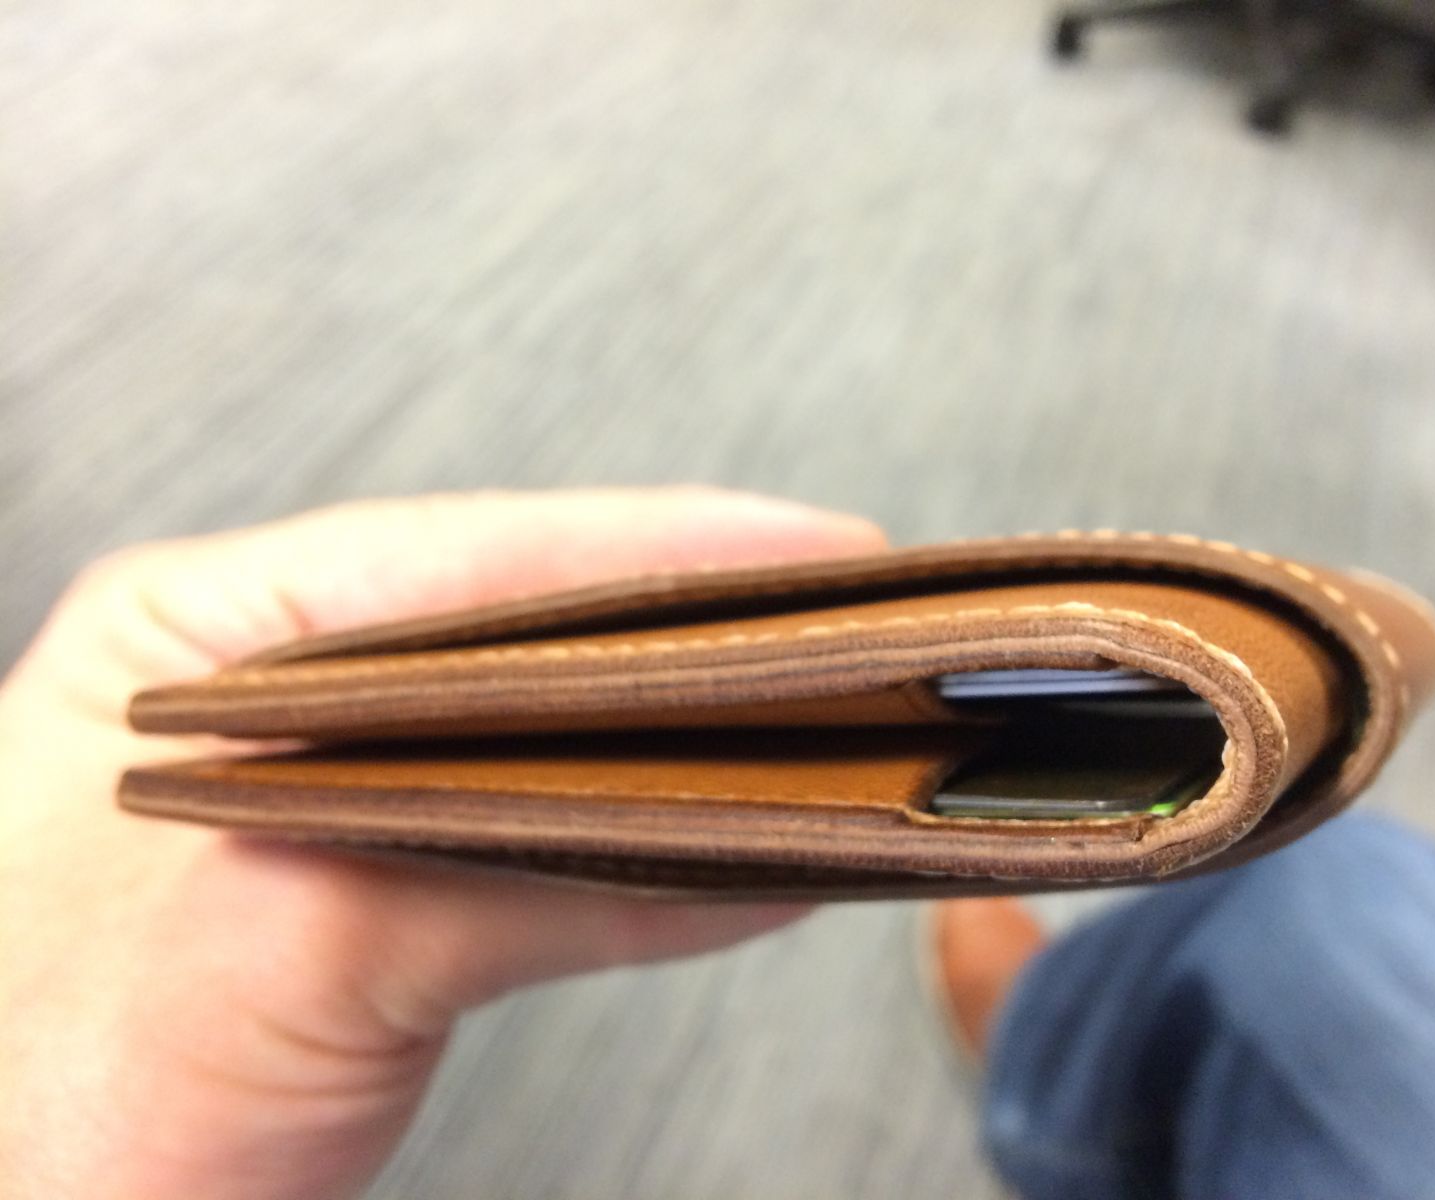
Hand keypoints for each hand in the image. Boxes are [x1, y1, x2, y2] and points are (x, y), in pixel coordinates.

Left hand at [0, 488, 885, 1199]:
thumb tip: (737, 844)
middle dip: (702, 647)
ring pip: (560, 756)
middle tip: (859, 637)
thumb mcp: (275, 943)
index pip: (478, 560)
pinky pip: (552, 866)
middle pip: (537, 647)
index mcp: (205, 641)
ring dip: (698, 758)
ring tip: (838, 728)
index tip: (818, 556)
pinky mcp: (383, 920)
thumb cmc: (35, 1103)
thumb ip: (504, 860)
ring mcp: (333, 812)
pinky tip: (758, 856)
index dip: (665, 553)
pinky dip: (660, 869)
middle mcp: (279, 709)